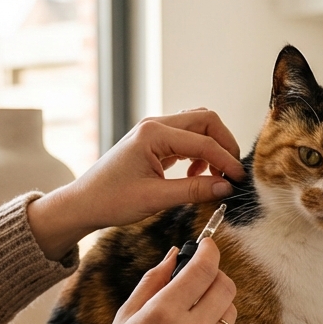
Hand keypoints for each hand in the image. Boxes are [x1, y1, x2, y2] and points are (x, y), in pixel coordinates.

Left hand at [26, 108, 243, 258]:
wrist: (83, 203)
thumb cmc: (110, 200)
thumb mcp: (156, 199)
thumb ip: (194, 190)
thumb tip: (225, 187)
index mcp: (153, 134)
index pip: (203, 141)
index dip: (226, 160)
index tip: (239, 179)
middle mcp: (154, 125)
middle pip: (205, 120)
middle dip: (224, 144)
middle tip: (232, 172)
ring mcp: (153, 131)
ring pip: (197, 126)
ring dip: (212, 147)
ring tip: (215, 176)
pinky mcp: (153, 142)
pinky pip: (186, 138)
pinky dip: (198, 153)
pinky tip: (195, 174)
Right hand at [72, 238, 236, 323]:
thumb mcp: (125, 316)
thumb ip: (153, 281)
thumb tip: (176, 253)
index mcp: (163, 313)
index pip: (204, 268)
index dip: (209, 250)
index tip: (207, 245)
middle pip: (226, 286)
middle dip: (216, 274)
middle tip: (199, 276)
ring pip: (229, 310)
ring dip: (215, 302)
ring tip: (191, 311)